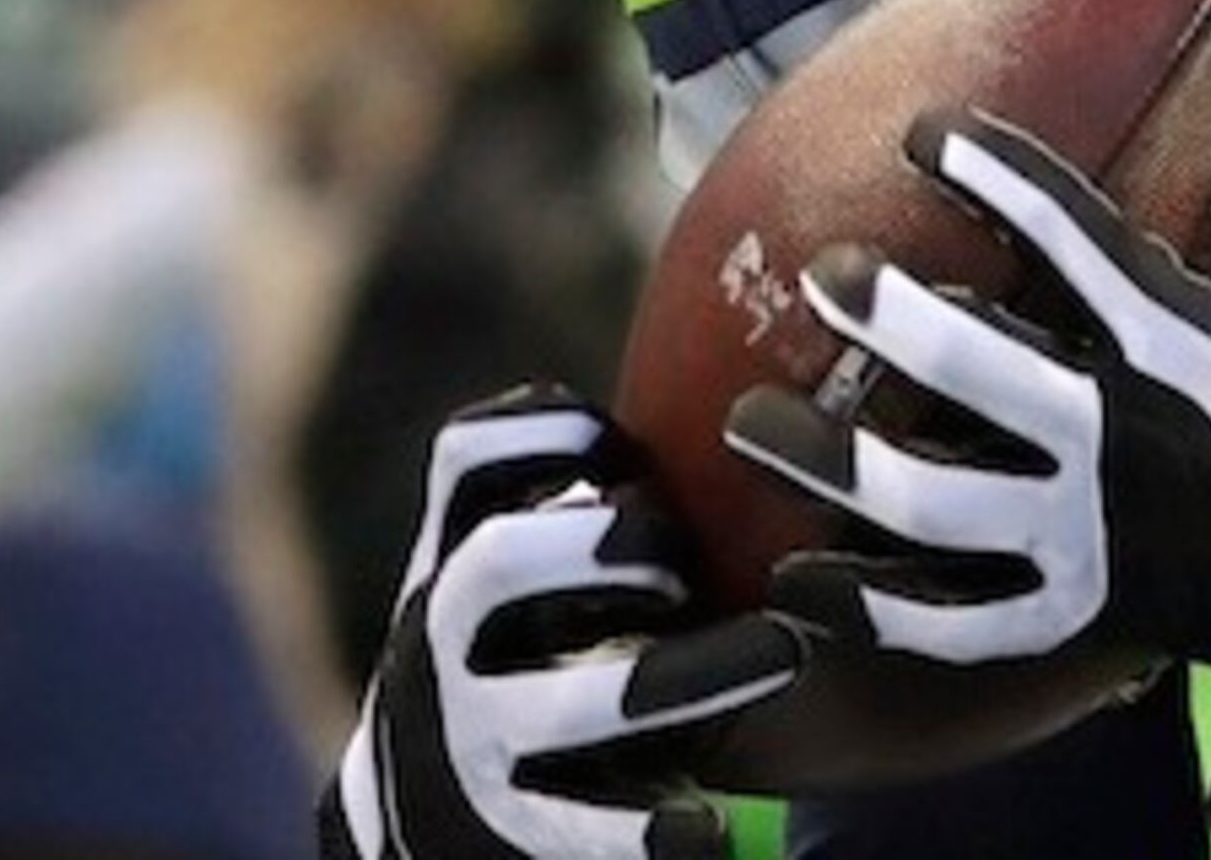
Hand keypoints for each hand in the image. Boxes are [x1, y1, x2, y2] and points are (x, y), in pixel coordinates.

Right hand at [322, 388, 810, 859]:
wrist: (428, 831)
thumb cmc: (527, 667)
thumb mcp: (530, 582)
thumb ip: (594, 505)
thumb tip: (775, 395)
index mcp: (463, 557)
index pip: (470, 459)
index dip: (548, 432)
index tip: (625, 443)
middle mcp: (448, 641)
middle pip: (498, 564)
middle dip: (606, 548)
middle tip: (686, 565)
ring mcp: (471, 742)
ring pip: (560, 704)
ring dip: (679, 676)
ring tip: (781, 654)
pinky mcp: (511, 834)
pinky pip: (577, 832)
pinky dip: (647, 831)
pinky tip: (710, 829)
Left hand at [724, 0, 1210, 723]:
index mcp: (1190, 332)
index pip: (1069, 237)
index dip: (990, 176)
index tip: (926, 133)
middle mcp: (1130, 434)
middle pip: (977, 370)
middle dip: (888, 315)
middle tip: (829, 272)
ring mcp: (1102, 534)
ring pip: (939, 507)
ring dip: (835, 466)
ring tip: (757, 420)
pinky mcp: (1091, 611)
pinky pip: (960, 623)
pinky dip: (873, 607)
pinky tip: (799, 575)